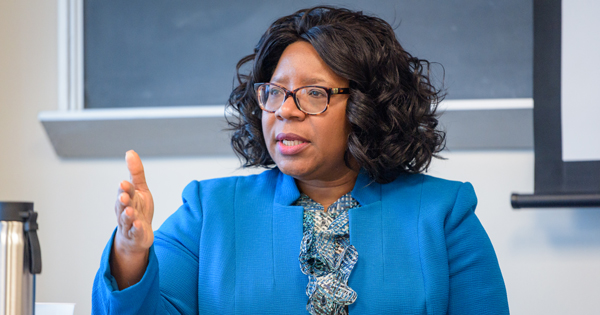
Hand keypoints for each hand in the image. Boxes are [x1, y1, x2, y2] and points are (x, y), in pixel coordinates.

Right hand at [111, 150, 153, 288]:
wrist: (139, 234)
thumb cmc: (138, 209)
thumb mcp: (140, 189)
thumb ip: (136, 173)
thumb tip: (130, 152)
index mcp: (127, 198)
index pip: (126, 192)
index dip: (125, 188)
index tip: (124, 183)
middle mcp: (125, 211)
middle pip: (122, 206)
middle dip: (123, 201)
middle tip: (123, 196)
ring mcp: (129, 224)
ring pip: (126, 220)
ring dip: (128, 216)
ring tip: (130, 211)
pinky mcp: (136, 235)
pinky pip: (135, 232)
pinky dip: (136, 229)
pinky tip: (139, 225)